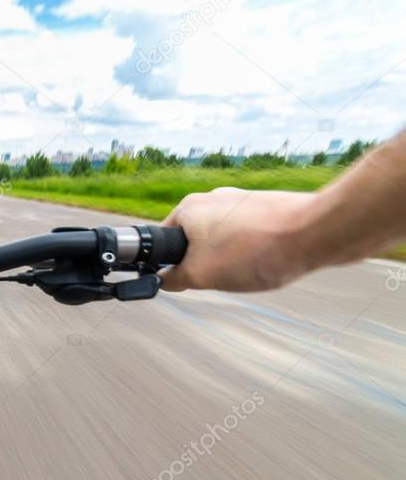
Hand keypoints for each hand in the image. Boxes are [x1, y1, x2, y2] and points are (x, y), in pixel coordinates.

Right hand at [160, 187, 318, 291]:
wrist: (317, 233)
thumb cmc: (256, 251)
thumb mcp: (201, 275)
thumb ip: (174, 279)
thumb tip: (163, 280)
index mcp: (188, 209)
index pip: (162, 243)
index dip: (172, 266)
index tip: (188, 280)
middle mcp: (211, 199)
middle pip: (194, 243)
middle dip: (205, 264)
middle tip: (221, 277)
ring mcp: (240, 201)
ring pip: (222, 241)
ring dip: (230, 259)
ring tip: (250, 268)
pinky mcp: (265, 208)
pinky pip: (247, 237)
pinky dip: (252, 252)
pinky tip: (267, 261)